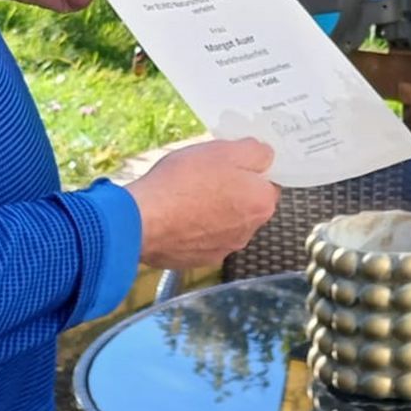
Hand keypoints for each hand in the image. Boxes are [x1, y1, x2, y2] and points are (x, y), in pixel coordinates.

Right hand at [126, 137, 277, 268]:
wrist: (143, 219)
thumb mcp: (223, 150)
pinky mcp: (199, 260)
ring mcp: (223, 249)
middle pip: (246, 204)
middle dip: (231, 190)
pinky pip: (203, 239)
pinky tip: (176, 215)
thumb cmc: (183, 181)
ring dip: (212, 211)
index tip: (229, 164)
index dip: (249, 171)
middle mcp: (249, 231)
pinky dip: (194, 228)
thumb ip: (254, 151)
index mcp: (261, 203)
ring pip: (225, 223)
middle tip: (205, 176)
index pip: (267, 183)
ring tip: (185, 195)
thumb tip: (265, 156)